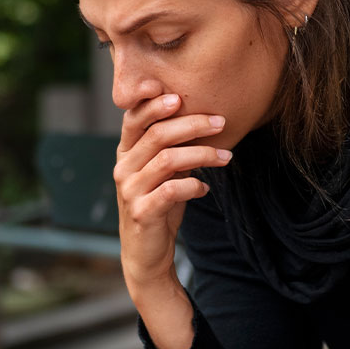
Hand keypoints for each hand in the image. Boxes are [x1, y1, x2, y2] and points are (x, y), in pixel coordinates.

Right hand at [114, 93, 231, 290]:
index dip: (153, 104)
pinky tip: (205, 189)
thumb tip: (202, 118)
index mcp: (126, 153)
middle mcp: (123, 168)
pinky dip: (193, 186)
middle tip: (221, 122)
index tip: (179, 95)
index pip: (134, 119)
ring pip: (167, 160)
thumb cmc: (158, 205)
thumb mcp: (163, 173)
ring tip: (226, 156)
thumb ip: (170, 148)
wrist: (146, 253)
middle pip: (157, 135)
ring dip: (202, 154)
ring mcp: (130, 191)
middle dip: (192, 124)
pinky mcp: (142, 212)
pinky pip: (171, 191)